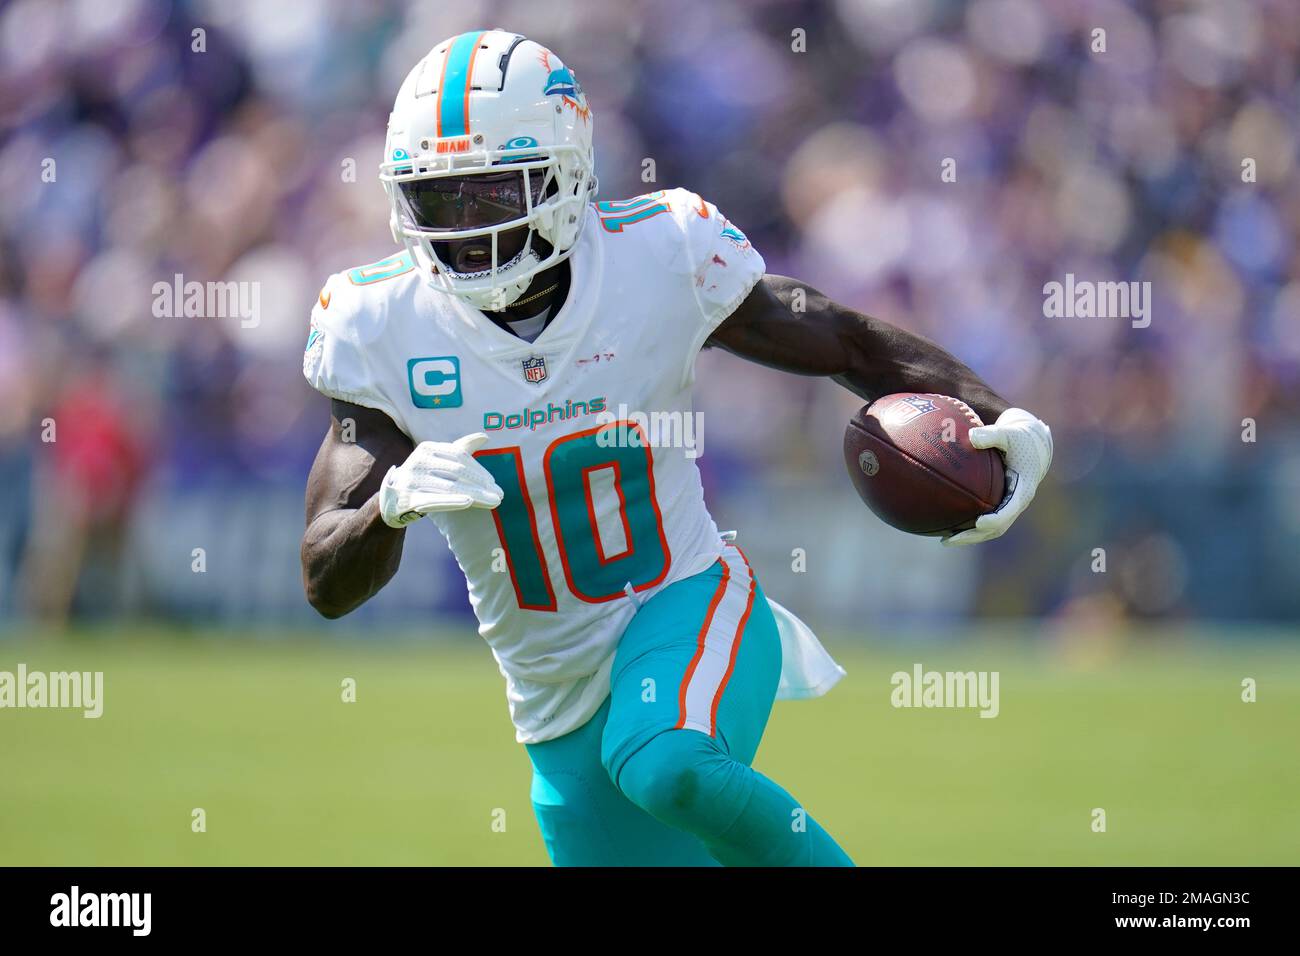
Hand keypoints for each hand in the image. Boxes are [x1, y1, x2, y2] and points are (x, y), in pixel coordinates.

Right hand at [378, 433, 503, 527]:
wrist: (391, 498)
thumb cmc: (422, 477)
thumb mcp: (438, 460)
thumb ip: (460, 448)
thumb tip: (485, 436)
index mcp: (428, 448)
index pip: (459, 457)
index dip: (478, 469)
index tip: (493, 482)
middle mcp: (418, 461)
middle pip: (457, 472)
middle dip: (481, 484)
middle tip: (499, 495)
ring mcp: (412, 480)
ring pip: (450, 487)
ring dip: (475, 495)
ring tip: (493, 502)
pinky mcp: (408, 499)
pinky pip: (434, 500)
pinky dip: (452, 500)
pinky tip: (469, 502)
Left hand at [943, 407, 1051, 546]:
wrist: (1032, 446)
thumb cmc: (1018, 438)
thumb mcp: (1009, 433)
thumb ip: (993, 435)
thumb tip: (972, 436)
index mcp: (1023, 487)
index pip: (1011, 508)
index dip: (997, 518)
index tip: (980, 523)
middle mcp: (1017, 501)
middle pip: (998, 526)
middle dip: (975, 535)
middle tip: (952, 539)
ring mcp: (1009, 506)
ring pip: (991, 529)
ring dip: (970, 536)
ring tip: (945, 540)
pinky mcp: (1001, 504)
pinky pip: (985, 519)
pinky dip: (968, 526)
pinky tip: (947, 526)